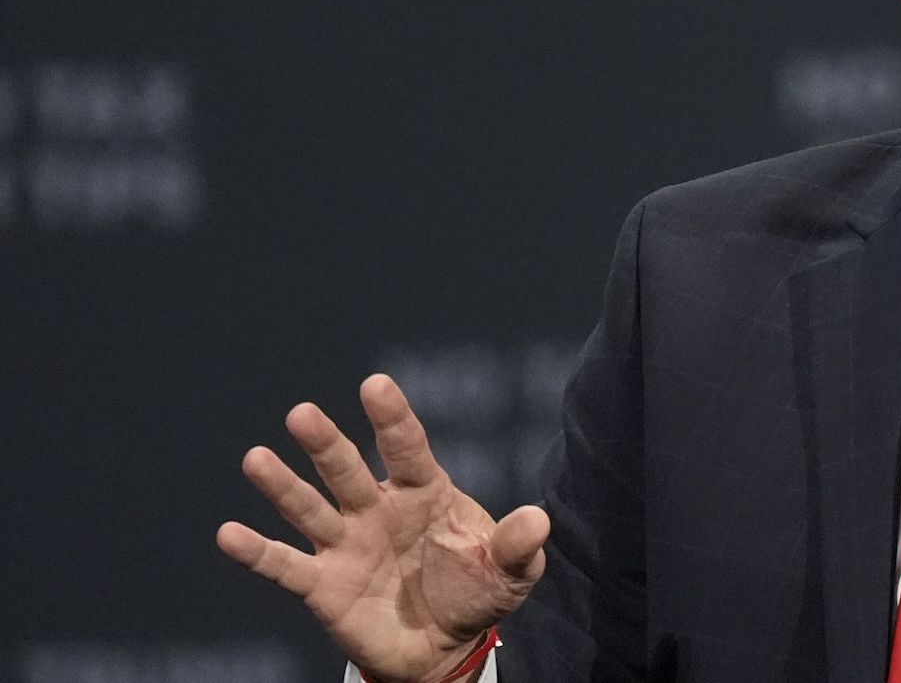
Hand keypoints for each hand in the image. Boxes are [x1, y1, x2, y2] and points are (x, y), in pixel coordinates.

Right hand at [216, 374, 548, 682]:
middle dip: (326, 444)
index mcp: (423, 493)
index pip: (407, 448)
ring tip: (257, 459)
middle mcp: (377, 509)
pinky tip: (229, 534)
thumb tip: (539, 521)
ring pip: (309, 508)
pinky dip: (257, 552)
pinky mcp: (322, 585)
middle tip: (302, 414)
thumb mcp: (509, 572)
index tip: (376, 385)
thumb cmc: (477, 591)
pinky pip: (285, 566)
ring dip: (283, 486)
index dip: (392, 418)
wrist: (444, 646)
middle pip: (347, 470)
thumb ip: (518, 546)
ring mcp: (345, 544)